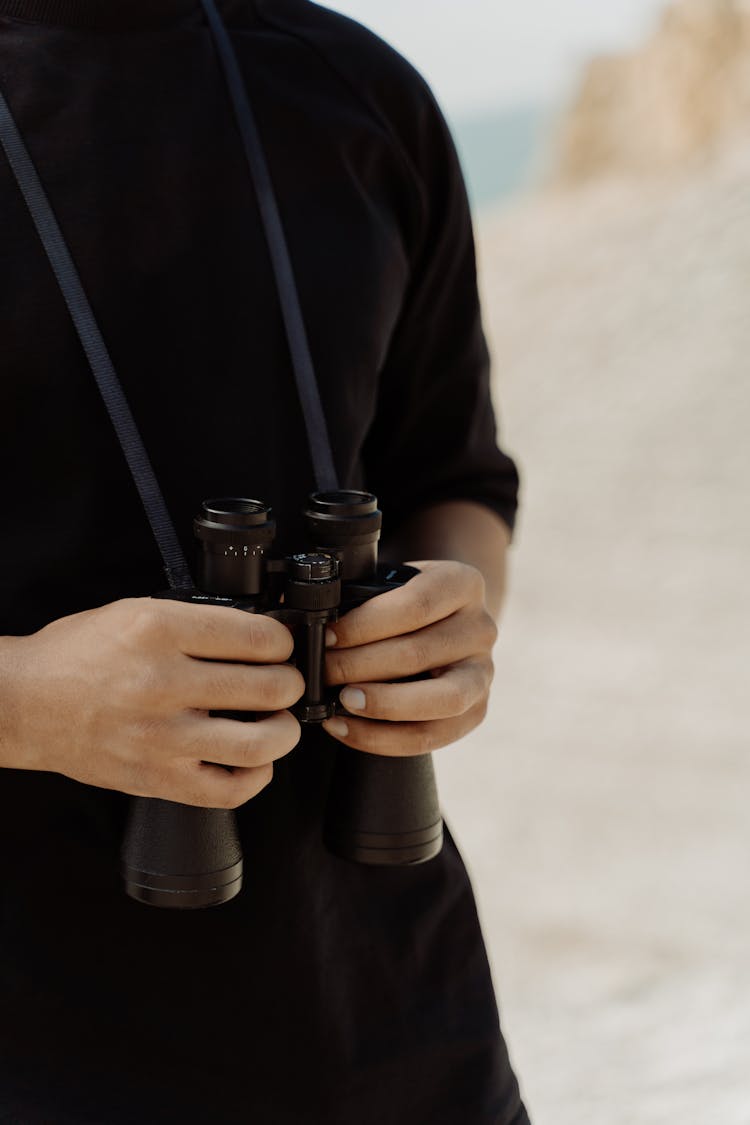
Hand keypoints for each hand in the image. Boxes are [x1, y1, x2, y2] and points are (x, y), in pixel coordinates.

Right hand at [0, 598, 303, 806]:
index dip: (283, 642)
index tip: (279, 646)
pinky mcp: (157, 779)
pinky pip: (230, 790)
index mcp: (159, 631)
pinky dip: (256, 776)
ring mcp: (162, 737)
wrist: (26, 702)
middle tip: (283, 681)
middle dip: (289, 683)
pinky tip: (252, 759)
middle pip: (270, 688)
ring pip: (261, 743)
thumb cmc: (79, 655)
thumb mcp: (135, 611)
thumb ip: (195, 622)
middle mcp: (163, 683)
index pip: (259, 638)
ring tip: (276, 720)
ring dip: (284, 731)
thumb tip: (259, 635)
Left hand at [322, 560, 496, 754]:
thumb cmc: (403, 603)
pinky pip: (431, 736)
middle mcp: (481, 628)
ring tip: (340, 703)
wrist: (443, 623)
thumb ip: (354, 597)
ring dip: (382, 705)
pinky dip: (383, 738)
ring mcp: (483, 673)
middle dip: (359, 666)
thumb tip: (294, 620)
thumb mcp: (388, 584)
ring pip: (440, 700)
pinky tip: (346, 728)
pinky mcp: (476, 712)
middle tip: (320, 672)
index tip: (327, 636)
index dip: (366, 623)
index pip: (416, 604)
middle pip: (420, 653)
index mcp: (462, 584)